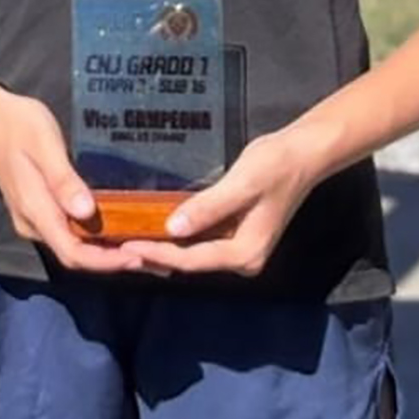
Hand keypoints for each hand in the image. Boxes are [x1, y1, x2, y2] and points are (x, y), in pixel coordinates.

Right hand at [0, 86, 146, 272]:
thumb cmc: (18, 124)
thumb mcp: (43, 143)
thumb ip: (63, 179)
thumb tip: (88, 214)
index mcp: (34, 209)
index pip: (73, 253)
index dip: (107, 262)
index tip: (140, 256)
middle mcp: (32, 222)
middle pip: (75, 256)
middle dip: (113, 262)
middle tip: (153, 256)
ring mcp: (32, 218)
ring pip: (71, 247)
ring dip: (105, 251)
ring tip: (142, 244)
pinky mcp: (36, 210)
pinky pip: (67, 234)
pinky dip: (93, 238)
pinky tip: (115, 228)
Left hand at [122, 127, 317, 276]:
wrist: (301, 156)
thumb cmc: (273, 167)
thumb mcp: (240, 185)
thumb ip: (208, 208)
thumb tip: (173, 229)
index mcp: (245, 254)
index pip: (191, 260)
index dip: (157, 254)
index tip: (126, 246)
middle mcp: (243, 259)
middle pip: (190, 263)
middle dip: (155, 256)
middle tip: (116, 246)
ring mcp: (240, 249)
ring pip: (193, 255)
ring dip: (163, 249)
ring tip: (127, 240)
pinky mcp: (236, 236)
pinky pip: (200, 244)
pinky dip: (176, 240)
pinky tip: (154, 229)